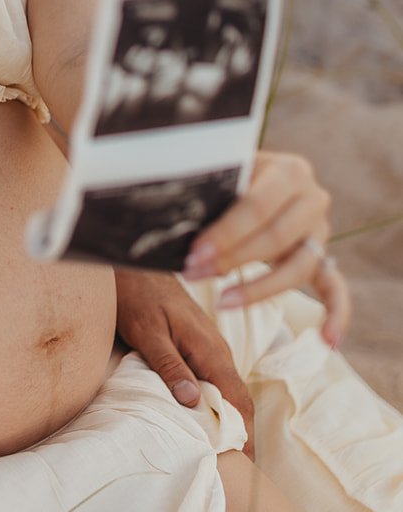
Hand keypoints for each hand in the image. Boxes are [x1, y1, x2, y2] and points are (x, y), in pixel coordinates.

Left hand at [114, 267, 255, 454]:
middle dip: (240, 435)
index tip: (245, 469)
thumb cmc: (137, 295)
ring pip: (226, 391)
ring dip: (227, 421)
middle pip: (238, 400)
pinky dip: (215, 404)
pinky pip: (214, 380)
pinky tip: (203, 420)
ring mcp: (210, 347)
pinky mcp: (198, 345)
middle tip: (236, 473)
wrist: (134, 264)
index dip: (244, 436)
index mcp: (211, 349)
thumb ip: (169, 365)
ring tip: (220, 455)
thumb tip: (193, 403)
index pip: (238, 401)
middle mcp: (217, 349)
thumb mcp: (148, 333)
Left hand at [182, 150, 350, 347]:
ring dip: (258, 290)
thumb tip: (174, 215)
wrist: (256, 175)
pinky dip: (337, 315)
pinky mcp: (322, 257)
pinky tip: (329, 340)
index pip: (257, 207)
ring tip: (223, 303)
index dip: (226, 233)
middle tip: (194, 273)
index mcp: (290, 170)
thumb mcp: (225, 171)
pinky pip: (335, 288)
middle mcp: (313, 198)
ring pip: (298, 268)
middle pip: (275, 238)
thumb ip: (210, 188)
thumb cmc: (232, 176)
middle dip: (232, 260)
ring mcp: (321, 231)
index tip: (194, 254)